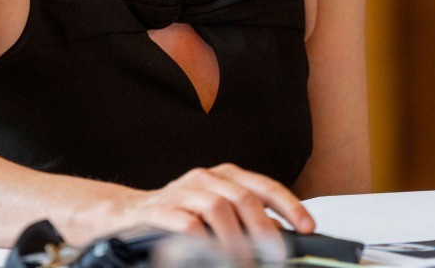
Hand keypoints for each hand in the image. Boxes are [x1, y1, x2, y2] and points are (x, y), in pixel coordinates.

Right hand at [111, 164, 313, 245]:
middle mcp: (205, 178)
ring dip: (236, 240)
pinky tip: (210, 255)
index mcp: (223, 176)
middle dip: (265, 228)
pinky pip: (187, 222)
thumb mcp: (216, 212)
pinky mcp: (160, 210)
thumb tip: (282, 237)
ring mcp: (181, 192)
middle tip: (276, 256)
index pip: (262, 185)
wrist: (126, 215)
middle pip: (243, 196)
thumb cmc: (179, 215)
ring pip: (218, 207)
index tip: (308, 226)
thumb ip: (246, 220)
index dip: (288, 204)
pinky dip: (204, 241)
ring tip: (243, 263)